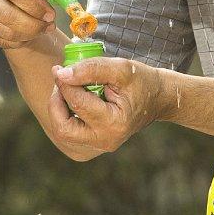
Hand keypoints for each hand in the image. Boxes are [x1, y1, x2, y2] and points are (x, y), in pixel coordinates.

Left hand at [45, 57, 170, 161]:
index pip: (77, 103)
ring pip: (63, 133)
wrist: (158, 98)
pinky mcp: (94, 145)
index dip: (63, 83)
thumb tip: (61, 74)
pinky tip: (73, 100)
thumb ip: (91, 69)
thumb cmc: (141, 81)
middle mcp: (105, 140)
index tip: (58, 68)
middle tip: (60, 83)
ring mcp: (99, 146)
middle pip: (63, 128)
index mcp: (114, 123)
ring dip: (58, 110)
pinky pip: (69, 134)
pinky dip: (65, 116)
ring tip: (68, 89)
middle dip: (55, 103)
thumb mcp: (120, 68)